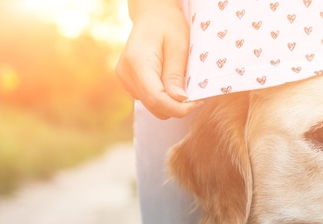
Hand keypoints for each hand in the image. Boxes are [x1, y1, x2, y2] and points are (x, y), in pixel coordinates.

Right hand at [116, 2, 201, 118]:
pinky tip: (171, 84)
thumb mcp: (178, 47)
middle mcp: (126, 74)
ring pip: (152, 107)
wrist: (152, 16)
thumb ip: (176, 75)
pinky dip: (163, 98)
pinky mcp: (128, 83)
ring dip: (170, 103)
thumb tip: (179, 100)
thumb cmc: (168, 26)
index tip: (197, 103)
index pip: (157, 99)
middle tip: (195, 96)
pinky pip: (149, 100)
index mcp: (137, 63)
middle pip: (154, 107)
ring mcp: (125, 80)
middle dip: (177, 107)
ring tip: (182, 86)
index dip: (179, 108)